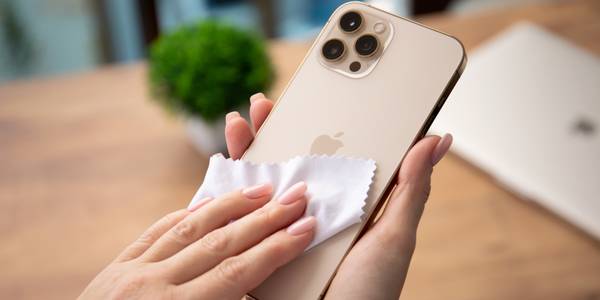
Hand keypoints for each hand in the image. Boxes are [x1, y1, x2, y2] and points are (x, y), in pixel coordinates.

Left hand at [80, 182, 315, 299]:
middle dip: (264, 218)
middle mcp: (153, 287)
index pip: (238, 272)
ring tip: (262, 189)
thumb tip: (254, 293)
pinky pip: (155, 232)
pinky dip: (184, 214)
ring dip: (229, 206)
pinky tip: (206, 202)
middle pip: (221, 242)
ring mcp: (131, 273)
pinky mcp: (115, 268)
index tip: (306, 227)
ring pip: (189, 228)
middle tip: (297, 195)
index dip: (277, 248)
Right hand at [225, 93, 452, 299]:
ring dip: (244, 151)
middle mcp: (309, 213)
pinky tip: (222, 166)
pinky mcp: (257, 250)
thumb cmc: (372, 290)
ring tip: (239, 123)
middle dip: (270, 130)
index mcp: (342, 204)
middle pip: (286, 163)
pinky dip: (224, 193)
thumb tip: (436, 139)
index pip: (326, 156)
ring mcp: (280, 230)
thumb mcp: (395, 237)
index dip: (314, 125)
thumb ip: (411, 189)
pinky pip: (236, 219)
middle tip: (263, 105)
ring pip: (257, 184)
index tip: (306, 98)